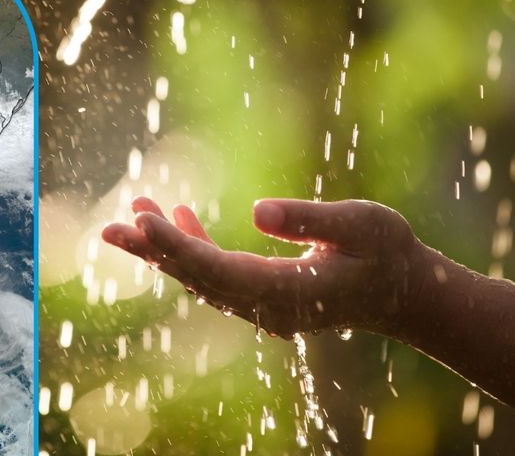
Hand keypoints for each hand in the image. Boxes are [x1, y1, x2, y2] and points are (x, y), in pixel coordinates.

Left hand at [102, 196, 421, 338]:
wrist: (405, 292)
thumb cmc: (388, 252)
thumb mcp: (361, 224)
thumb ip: (310, 219)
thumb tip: (257, 210)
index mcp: (286, 290)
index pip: (217, 270)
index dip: (176, 246)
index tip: (142, 221)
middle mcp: (266, 305)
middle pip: (196, 278)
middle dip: (152, 250)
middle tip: (109, 226)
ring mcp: (262, 305)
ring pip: (200, 277)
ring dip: (166, 247)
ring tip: (136, 208)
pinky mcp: (263, 295)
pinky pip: (216, 274)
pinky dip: (192, 248)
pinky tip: (179, 216)